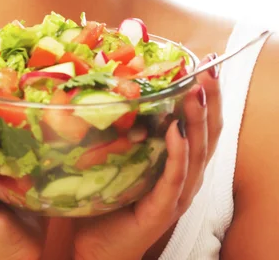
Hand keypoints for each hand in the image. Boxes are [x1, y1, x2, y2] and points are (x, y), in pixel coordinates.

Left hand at [72, 53, 222, 259]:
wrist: (96, 247)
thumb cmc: (110, 198)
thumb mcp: (123, 155)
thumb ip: (128, 127)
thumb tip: (112, 85)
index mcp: (180, 162)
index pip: (203, 124)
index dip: (209, 96)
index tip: (209, 65)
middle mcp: (186, 176)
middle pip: (208, 134)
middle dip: (210, 101)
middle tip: (207, 71)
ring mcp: (177, 194)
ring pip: (197, 153)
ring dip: (197, 120)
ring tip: (195, 93)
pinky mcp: (162, 209)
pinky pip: (174, 178)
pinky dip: (178, 154)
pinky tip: (177, 132)